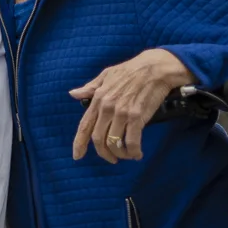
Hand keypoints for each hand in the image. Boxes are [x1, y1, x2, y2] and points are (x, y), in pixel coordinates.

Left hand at [69, 49, 193, 162]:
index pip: (84, 125)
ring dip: (119, 154)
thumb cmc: (130, 70)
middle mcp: (107, 108)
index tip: (77, 156)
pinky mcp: (138, 117)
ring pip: (114, 143)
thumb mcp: (106, 75)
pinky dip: (133, 152)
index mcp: (98, 98)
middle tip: (111, 159)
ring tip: (126, 155)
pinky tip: (136, 153)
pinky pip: (131, 142)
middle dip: (104, 153)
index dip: (79, 143)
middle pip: (98, 139)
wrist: (154, 68)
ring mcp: (122, 113)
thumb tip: (73, 93)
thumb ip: (90, 88)